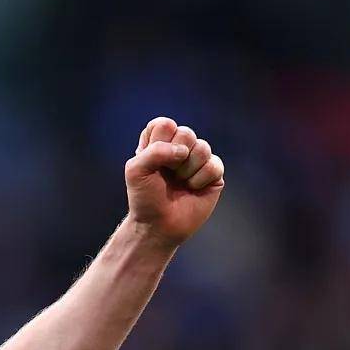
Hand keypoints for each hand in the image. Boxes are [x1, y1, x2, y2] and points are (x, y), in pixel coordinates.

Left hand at [124, 116, 224, 247]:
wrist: (158, 225)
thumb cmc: (145, 198)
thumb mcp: (136, 171)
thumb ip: (154, 150)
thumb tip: (183, 151)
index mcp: (159, 142)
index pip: (164, 124)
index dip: (158, 143)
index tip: (151, 163)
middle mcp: (179, 148)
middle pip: (186, 133)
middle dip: (174, 157)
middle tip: (168, 175)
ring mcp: (198, 160)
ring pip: (202, 147)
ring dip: (187, 170)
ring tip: (179, 183)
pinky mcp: (213, 174)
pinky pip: (214, 165)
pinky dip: (200, 179)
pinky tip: (193, 189)